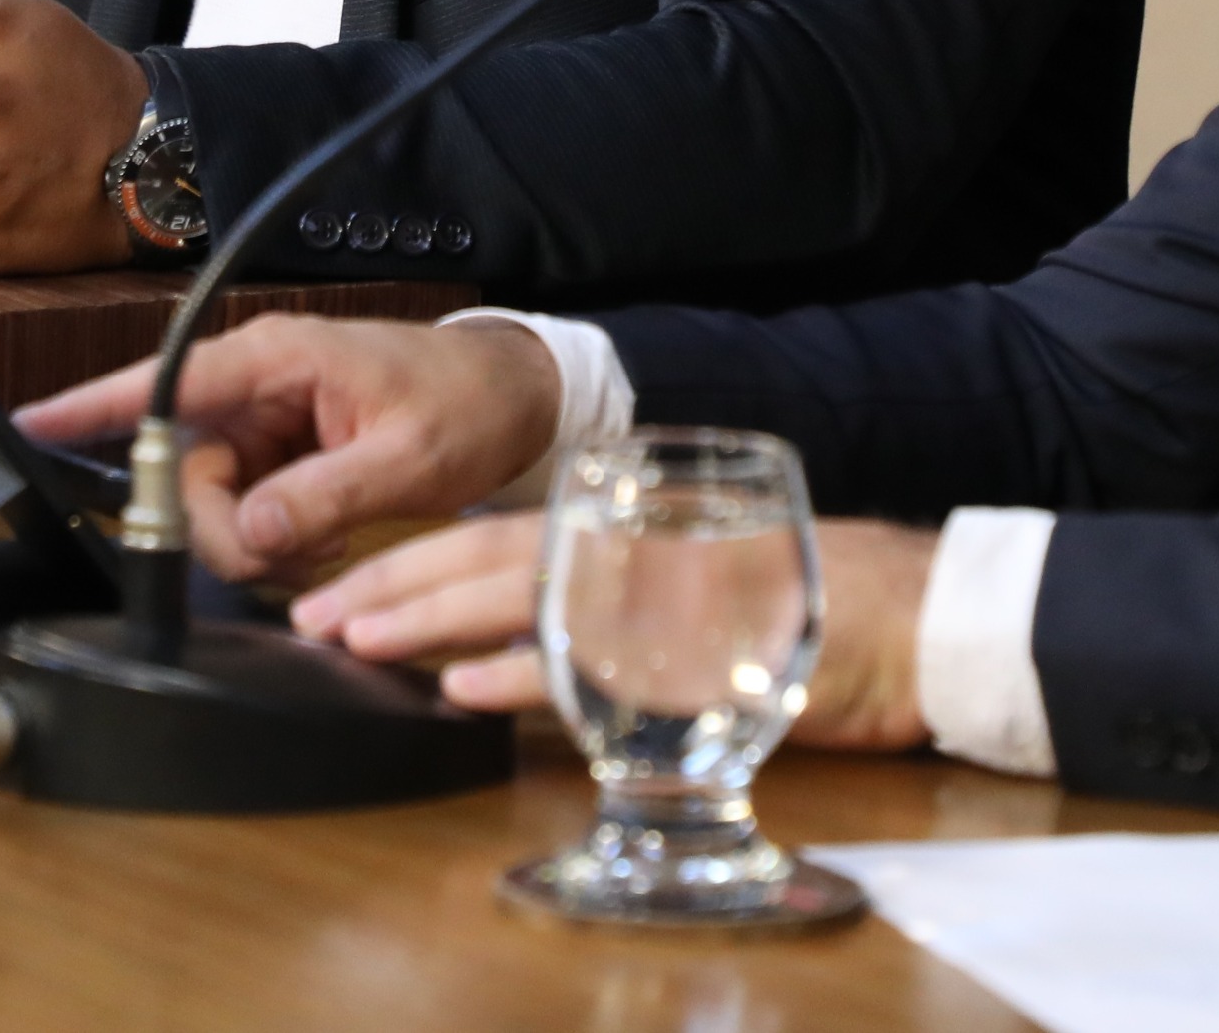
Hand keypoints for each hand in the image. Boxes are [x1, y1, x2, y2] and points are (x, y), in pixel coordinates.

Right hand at [13, 314, 562, 582]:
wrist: (515, 399)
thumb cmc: (466, 405)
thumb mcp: (407, 457)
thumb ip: (324, 497)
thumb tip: (249, 532)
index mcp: (277, 360)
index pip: (165, 384)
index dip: (92, 408)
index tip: (30, 428)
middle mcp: (258, 386)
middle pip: (185, 472)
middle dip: (221, 529)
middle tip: (287, 556)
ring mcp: (268, 423)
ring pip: (212, 502)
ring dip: (253, 544)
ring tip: (322, 549)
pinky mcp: (282, 455)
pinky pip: (245, 511)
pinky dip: (272, 544)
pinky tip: (318, 548)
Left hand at [290, 512, 939, 748]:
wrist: (903, 611)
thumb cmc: (803, 594)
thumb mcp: (695, 576)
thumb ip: (611, 591)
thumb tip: (521, 630)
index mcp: (627, 530)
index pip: (502, 533)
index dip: (422, 556)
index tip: (352, 582)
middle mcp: (625, 553)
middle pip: (486, 558)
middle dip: (396, 584)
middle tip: (315, 613)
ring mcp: (649, 603)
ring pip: (514, 600)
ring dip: (429, 621)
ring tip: (355, 637)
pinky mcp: (679, 661)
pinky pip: (581, 667)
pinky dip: (515, 675)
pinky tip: (460, 688)